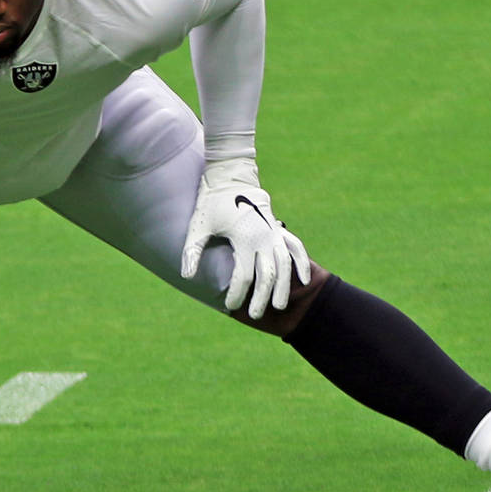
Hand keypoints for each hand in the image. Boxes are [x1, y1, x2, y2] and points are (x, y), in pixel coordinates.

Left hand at [180, 157, 310, 317]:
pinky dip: (301, 263)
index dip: (237, 294)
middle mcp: (264, 237)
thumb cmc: (211, 202)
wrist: (231, 176)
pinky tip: (303, 280)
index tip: (230, 306)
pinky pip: (296, 247)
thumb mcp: (198, 225)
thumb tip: (187, 276)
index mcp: (244, 238)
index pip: (243, 275)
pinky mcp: (278, 228)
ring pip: (285, 265)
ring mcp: (274, 232)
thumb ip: (193, 251)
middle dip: (262, 297)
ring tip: (279, 305)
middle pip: (268, 275)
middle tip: (255, 315)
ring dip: (283, 286)